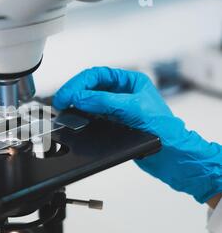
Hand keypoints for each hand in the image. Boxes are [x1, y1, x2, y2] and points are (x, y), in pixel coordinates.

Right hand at [53, 67, 221, 203]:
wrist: (172, 157)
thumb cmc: (165, 130)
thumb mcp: (132, 109)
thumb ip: (103, 101)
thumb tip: (79, 97)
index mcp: (130, 82)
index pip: (98, 75)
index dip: (79, 83)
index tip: (66, 95)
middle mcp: (122, 93)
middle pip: (90, 86)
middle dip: (74, 92)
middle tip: (60, 102)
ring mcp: (116, 109)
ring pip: (89, 101)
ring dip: (75, 103)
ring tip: (63, 109)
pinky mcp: (112, 124)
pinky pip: (91, 116)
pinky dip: (80, 116)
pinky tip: (74, 118)